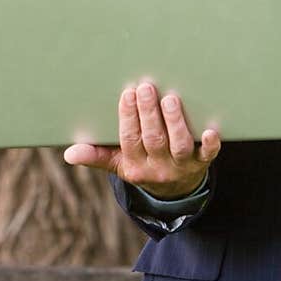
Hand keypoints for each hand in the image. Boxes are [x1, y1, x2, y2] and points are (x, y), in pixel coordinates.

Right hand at [63, 81, 220, 198]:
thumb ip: (96, 156)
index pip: (130, 140)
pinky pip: (208, 155)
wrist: (174, 192)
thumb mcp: (118, 164)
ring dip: (175, 122)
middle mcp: (158, 167)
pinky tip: (211, 129)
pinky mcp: (202, 163)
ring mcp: (181, 166)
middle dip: (149, 113)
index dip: (128, 117)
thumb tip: (69, 154)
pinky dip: (210, 144)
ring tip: (170, 99)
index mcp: (135, 165)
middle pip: (154, 140)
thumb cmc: (143, 166)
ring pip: (179, 145)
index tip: (127, 93)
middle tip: (147, 87)